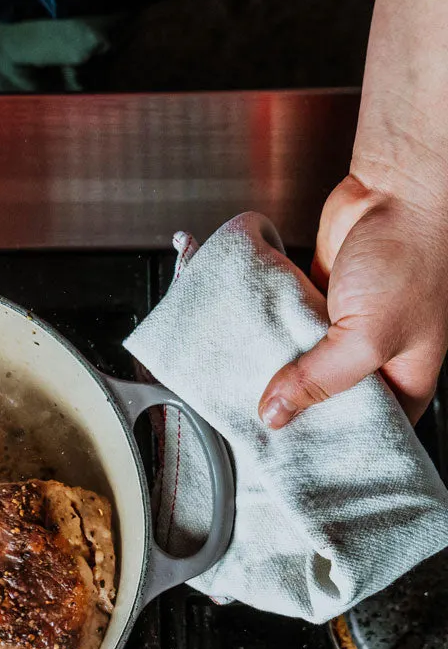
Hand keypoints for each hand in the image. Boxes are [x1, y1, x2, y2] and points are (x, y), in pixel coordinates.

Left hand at [258, 174, 447, 427]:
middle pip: (328, 400)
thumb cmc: (409, 257)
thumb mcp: (368, 335)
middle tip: (255, 428)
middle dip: (295, 409)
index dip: (334, 445)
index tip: (292, 458)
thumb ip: (320, 379)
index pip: (369, 430)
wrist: (397, 190)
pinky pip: (288, 330)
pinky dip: (270, 337)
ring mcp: (345, 330)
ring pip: (303, 365)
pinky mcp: (320, 302)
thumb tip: (276, 413)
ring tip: (240, 394)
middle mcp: (376, 358)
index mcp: (406, 378)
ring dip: (276, 372)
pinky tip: (244, 351)